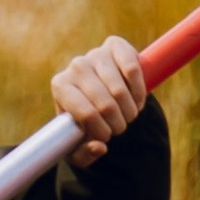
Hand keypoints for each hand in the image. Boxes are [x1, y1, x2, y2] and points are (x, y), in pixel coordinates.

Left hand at [51, 34, 146, 165]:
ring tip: (129, 116)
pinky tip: (137, 100)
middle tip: (120, 128)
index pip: (85, 113)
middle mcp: (75, 66)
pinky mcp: (116, 46)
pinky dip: (139, 91)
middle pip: (105, 103)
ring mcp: (95, 54)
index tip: (105, 138)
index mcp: (60, 86)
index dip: (101, 131)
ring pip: (120, 90)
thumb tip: (98, 146)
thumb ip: (84, 154)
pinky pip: (132, 69)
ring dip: (130, 111)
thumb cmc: (85, 122)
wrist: (99, 94)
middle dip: (117, 124)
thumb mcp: (78, 145)